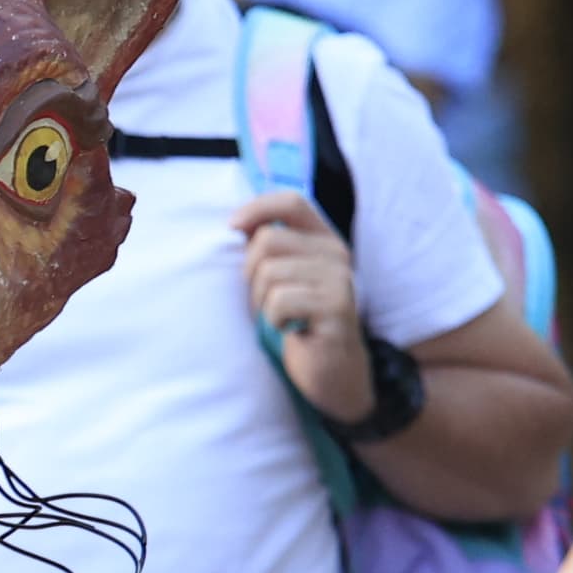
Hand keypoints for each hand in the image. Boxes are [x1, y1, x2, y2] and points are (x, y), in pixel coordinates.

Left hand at [237, 194, 369, 423]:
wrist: (332, 372)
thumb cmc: (298, 321)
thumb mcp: (282, 277)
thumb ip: (266, 248)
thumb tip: (234, 225)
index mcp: (323, 239)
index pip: (291, 201)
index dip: (256, 208)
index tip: (231, 228)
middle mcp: (337, 253)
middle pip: (268, 241)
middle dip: (250, 274)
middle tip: (263, 300)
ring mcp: (340, 280)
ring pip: (270, 272)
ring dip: (261, 301)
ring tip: (280, 317)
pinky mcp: (337, 308)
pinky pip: (281, 301)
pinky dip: (275, 320)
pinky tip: (291, 330)